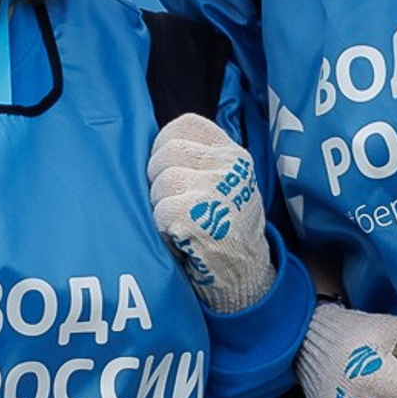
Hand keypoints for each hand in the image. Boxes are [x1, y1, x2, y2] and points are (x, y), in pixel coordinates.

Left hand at [148, 115, 271, 311]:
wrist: (243, 273)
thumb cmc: (224, 225)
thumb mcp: (224, 181)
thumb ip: (198, 158)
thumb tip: (153, 145)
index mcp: (233, 153)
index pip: (185, 124)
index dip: (164, 143)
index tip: (166, 166)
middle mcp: (230, 166)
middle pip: (166, 152)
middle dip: (158, 177)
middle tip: (172, 201)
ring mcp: (216, 189)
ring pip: (161, 181)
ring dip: (160, 204)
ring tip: (180, 221)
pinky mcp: (198, 215)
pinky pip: (160, 210)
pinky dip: (163, 226)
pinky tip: (181, 235)